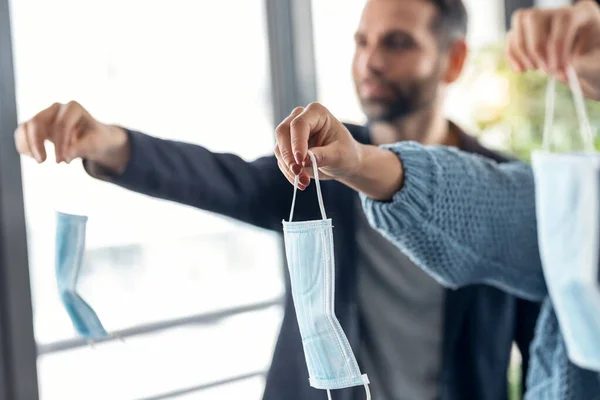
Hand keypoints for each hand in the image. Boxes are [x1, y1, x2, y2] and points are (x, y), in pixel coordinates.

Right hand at [14, 101, 129, 172]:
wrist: (93, 138)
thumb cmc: (96, 139)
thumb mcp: (95, 143)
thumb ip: (82, 148)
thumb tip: (66, 157)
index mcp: (73, 108)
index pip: (62, 124)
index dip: (60, 143)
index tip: (62, 161)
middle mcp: (56, 108)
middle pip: (38, 121)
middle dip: (37, 143)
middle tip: (42, 162)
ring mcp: (45, 115)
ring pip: (26, 126)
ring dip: (28, 144)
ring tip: (39, 161)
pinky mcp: (37, 125)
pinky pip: (22, 132)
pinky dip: (23, 145)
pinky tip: (33, 157)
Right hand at [274, 102, 403, 199]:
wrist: (344, 162)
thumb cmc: (346, 153)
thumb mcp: (339, 155)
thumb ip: (322, 156)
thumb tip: (304, 161)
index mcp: (316, 112)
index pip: (299, 124)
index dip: (297, 142)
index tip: (300, 161)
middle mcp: (300, 117)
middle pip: (282, 132)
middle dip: (288, 156)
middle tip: (298, 172)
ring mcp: (291, 132)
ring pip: (279, 148)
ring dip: (288, 168)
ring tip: (303, 182)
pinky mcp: (287, 146)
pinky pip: (281, 159)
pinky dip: (288, 172)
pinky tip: (300, 182)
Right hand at [507, 0, 599, 99]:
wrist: (589, 73)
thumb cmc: (596, 67)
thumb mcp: (595, 68)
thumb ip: (581, 66)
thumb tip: (558, 69)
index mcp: (585, 14)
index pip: (563, 19)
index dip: (557, 44)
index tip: (557, 69)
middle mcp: (561, 12)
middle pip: (535, 17)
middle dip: (536, 48)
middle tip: (545, 71)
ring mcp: (542, 22)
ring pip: (519, 24)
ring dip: (523, 52)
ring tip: (536, 69)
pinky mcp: (528, 34)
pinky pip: (511, 38)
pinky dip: (513, 55)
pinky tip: (522, 70)